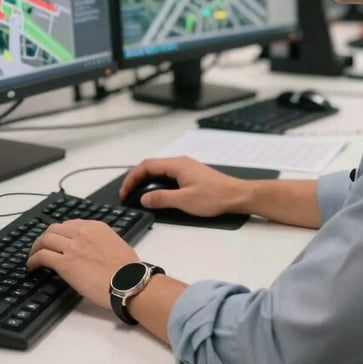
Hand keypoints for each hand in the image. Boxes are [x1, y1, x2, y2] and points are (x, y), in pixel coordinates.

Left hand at [27, 220, 138, 310]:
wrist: (129, 282)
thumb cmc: (128, 269)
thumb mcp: (116, 244)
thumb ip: (101, 241)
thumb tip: (93, 249)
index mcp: (96, 226)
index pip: (70, 224)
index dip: (60, 232)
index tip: (56, 240)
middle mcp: (82, 232)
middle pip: (54, 228)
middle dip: (45, 237)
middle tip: (40, 246)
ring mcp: (73, 247)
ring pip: (45, 239)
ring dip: (36, 247)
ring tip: (33, 256)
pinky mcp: (65, 264)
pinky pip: (42, 256)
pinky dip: (33, 260)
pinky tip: (32, 266)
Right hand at [119, 156, 248, 216]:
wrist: (237, 196)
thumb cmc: (215, 196)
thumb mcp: (184, 200)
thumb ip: (162, 199)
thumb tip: (144, 198)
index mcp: (177, 165)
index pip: (146, 166)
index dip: (132, 178)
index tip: (125, 191)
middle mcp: (180, 163)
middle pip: (151, 167)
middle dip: (137, 179)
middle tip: (128, 194)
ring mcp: (186, 168)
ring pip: (160, 171)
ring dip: (147, 182)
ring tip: (139, 195)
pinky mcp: (191, 176)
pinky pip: (168, 176)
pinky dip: (157, 184)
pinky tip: (157, 195)